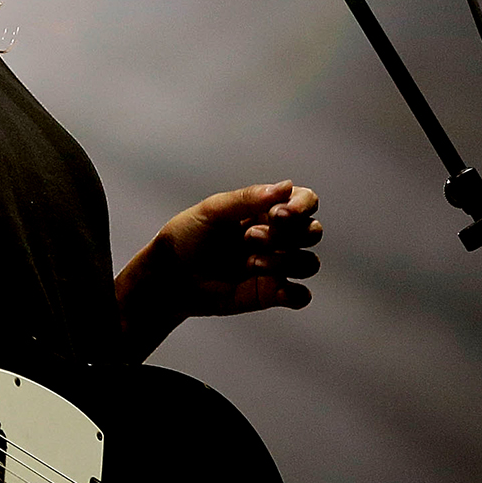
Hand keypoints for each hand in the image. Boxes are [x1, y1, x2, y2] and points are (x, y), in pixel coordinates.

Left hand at [115, 180, 322, 360]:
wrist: (169, 275)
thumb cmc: (187, 237)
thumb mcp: (212, 211)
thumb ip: (248, 198)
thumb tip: (286, 186)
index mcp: (265, 210)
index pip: (304, 201)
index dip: (301, 206)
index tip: (280, 214)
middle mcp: (276, 237)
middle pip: (312, 231)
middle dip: (288, 234)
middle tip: (250, 237)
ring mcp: (276, 265)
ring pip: (308, 263)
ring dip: (285, 262)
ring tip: (251, 263)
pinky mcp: (270, 293)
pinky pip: (301, 295)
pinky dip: (295, 293)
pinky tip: (276, 290)